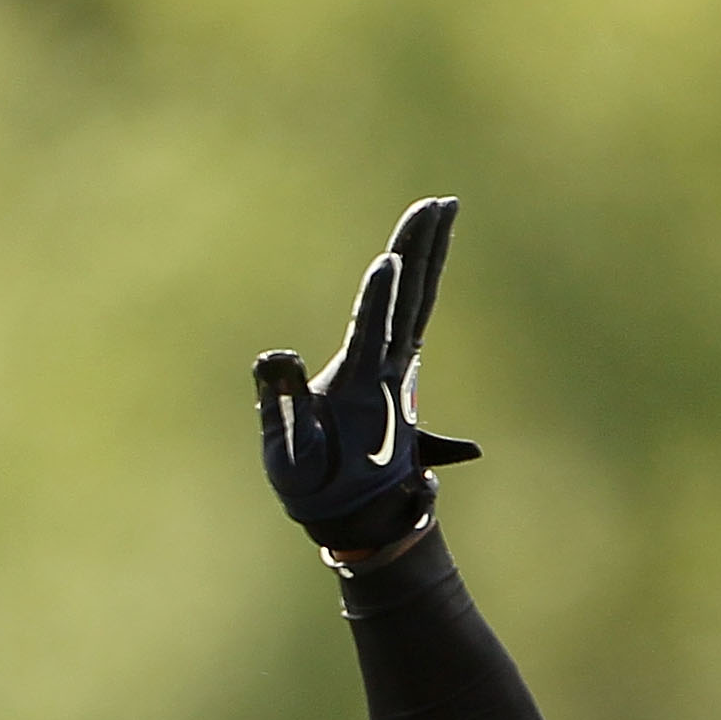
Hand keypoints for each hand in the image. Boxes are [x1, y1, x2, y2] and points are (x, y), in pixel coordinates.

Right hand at [252, 197, 479, 555]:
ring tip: (443, 207)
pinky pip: (414, 315)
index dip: (379, 299)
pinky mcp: (397, 371)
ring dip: (431, 253)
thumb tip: (277, 356)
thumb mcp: (289, 454)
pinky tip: (425, 258)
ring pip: (420, 301)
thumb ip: (281, 404)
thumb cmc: (317, 485)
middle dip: (420, 250)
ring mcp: (399, 370)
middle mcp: (390, 373)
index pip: (371, 334)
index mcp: (360, 389)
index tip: (389, 262)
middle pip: (410, 300)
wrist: (359, 517)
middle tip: (438, 203)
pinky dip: (423, 281)